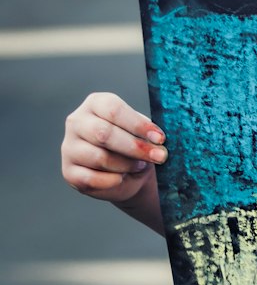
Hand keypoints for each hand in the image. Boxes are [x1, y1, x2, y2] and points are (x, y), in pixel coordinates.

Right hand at [61, 92, 166, 216]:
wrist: (127, 174)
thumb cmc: (134, 147)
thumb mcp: (142, 134)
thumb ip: (147, 133)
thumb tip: (157, 141)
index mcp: (95, 104)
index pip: (114, 110)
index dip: (138, 125)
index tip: (160, 138)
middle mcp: (77, 122)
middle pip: (104, 133)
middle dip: (135, 147)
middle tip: (158, 156)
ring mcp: (69, 147)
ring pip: (99, 157)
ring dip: (126, 165)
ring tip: (138, 166)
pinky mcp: (69, 171)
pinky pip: (91, 178)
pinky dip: (112, 180)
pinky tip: (121, 178)